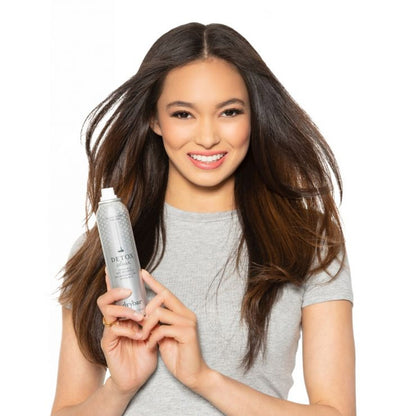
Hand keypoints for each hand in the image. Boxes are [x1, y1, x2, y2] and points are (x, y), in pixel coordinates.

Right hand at [97, 273, 156, 396]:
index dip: (113, 281)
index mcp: (123, 316)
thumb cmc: (144, 354)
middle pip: (104, 299)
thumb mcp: (152, 331)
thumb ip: (154, 314)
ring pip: (107, 310)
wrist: (136, 379)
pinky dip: (128, 329)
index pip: (116, 295)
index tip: (113, 268)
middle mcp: (114, 321)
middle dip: (115, 291)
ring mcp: (109, 331)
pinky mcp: (108, 343)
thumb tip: (161, 295)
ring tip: (140, 316)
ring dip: (125, 309)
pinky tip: (139, 335)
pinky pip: (113, 329)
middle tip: (128, 291)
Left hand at [139, 270, 210, 390]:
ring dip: (146, 325)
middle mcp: (187, 314)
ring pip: (159, 312)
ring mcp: (188, 323)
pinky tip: (150, 346)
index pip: (166, 293)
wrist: (193, 375)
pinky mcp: (187, 333)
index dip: (154, 282)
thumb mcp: (164, 336)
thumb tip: (145, 314)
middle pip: (163, 297)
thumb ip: (158, 323)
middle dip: (147, 307)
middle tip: (138, 321)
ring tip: (142, 337)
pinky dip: (152, 338)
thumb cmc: (178, 356)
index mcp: (182, 312)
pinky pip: (162, 329)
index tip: (141, 273)